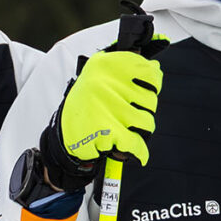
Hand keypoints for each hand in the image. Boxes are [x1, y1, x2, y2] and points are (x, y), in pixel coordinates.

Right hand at [39, 47, 163, 189]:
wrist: (63, 132)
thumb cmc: (86, 104)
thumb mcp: (99, 75)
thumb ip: (127, 69)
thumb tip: (156, 69)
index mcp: (105, 65)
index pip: (148, 71)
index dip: (155, 84)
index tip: (151, 90)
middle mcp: (104, 83)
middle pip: (150, 100)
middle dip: (146, 111)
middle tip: (133, 115)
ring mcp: (106, 107)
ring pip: (146, 122)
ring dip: (143, 130)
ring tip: (131, 131)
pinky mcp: (106, 131)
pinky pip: (135, 143)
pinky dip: (140, 151)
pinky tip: (141, 154)